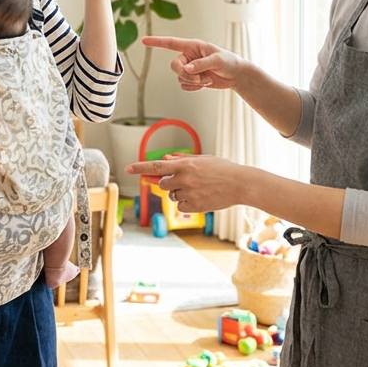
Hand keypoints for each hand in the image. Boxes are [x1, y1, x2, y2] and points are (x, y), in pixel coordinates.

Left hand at [124, 154, 245, 212]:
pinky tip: (200, 198)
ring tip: (198, 188)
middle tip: (185, 180)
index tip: (127, 168)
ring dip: (179, 193)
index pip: (156, 166)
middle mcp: (184, 179)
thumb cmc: (222, 168)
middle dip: (170, 183)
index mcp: (184, 165)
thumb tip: (166, 159)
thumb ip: (182, 160)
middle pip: (163, 184)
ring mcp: (189, 193)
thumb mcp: (202, 159)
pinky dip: (186, 204)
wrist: (240, 184)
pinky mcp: (195, 207)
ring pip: (172, 196)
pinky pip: (181, 207)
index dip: (140, 167)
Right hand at [142, 36, 245, 91]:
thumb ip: (201, 64)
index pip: (171, 43)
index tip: (143, 41)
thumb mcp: (217, 60)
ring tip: (208, 79)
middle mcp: (188, 57)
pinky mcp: (192, 79)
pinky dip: (194, 87)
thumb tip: (187, 68)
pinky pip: (184, 86)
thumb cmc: (229, 62)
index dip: (156, 42)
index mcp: (192, 46)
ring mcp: (189, 69)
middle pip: (174, 66)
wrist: (236, 75)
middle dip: (184, 74)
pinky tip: (206, 84)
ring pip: (179, 78)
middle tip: (198, 78)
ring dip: (193, 81)